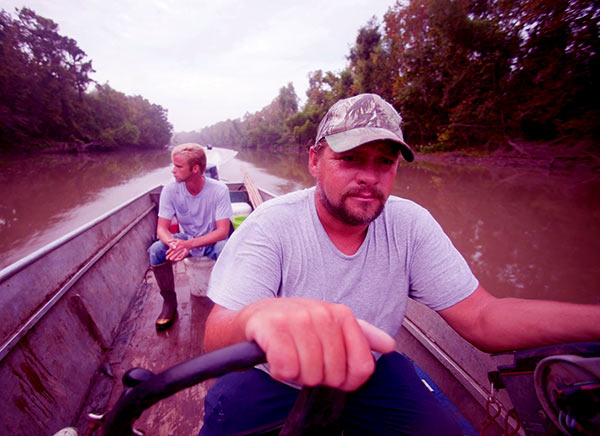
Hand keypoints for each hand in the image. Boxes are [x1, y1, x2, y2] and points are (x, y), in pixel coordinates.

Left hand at [165, 238, 189, 261]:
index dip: (168, 251)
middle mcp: (179, 247)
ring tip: (170, 259)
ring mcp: (182, 250)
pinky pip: (181, 256)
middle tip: (167, 258)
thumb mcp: (177, 239)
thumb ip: (172, 240)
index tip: (166, 253)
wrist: (189, 243)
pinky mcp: (185, 253)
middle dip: (170, 255)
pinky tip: (176, 259)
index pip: (172, 248)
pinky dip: (178, 258)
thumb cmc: (182, 242)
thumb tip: (167, 241)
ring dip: (174, 257)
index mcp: (177, 244)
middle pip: (174, 252)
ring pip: (177, 254)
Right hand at [241, 298, 395, 390]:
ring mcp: (296, 318)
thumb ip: (362, 335)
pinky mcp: (271, 327)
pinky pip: (286, 368)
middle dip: (317, 377)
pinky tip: (277, 360)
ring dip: (296, 375)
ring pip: (310, 373)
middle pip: (334, 374)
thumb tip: (388, 345)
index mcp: (341, 314)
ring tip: (290, 359)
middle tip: (305, 363)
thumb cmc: (294, 325)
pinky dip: (280, 372)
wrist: (255, 317)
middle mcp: (321, 313)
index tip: (333, 374)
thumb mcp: (330, 325)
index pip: (362, 368)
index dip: (347, 381)